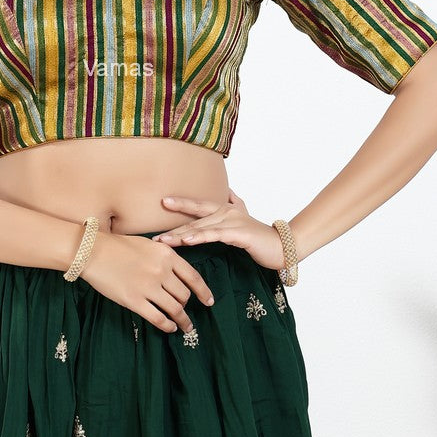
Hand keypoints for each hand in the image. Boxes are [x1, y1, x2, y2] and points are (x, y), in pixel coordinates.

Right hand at [79, 230, 215, 334]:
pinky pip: (158, 318)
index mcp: (167, 255)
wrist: (92, 251)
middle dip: (187, 305)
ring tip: (184, 326)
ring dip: (182, 320)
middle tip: (186, 312)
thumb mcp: (148, 244)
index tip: (209, 302)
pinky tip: (169, 328)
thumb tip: (176, 275)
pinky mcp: (134, 301)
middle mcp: (161, 271)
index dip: (204, 292)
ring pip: (175, 308)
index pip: (193, 277)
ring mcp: (148, 287)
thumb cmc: (118, 246)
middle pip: (184, 294)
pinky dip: (167, 325)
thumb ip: (164, 258)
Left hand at [152, 187, 287, 271]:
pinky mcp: (238, 234)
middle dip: (172, 227)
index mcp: (225, 209)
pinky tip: (185, 240)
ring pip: (200, 228)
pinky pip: (214, 235)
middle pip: (194, 219)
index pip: (198, 205)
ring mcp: (232, 221)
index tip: (162, 202)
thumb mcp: (245, 216)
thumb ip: (235, 202)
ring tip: (163, 241)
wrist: (282, 246)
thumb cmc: (260, 235)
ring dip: (179, 235)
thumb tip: (228, 190)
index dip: (180, 203)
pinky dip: (198, 237)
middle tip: (153, 234)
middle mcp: (226, 211)